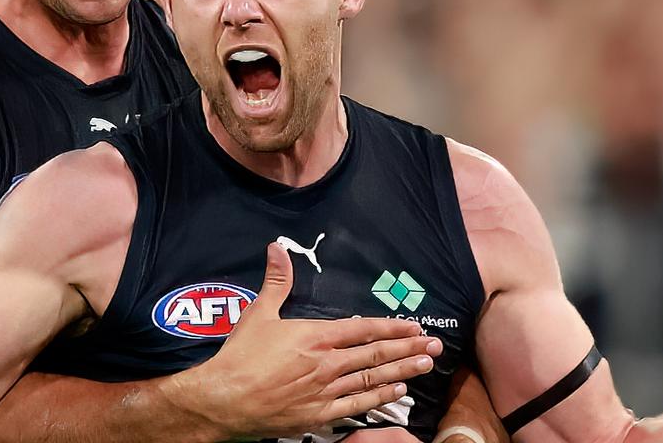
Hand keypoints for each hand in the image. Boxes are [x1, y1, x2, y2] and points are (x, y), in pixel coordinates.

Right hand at [172, 243, 441, 438]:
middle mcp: (328, 363)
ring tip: (425, 365)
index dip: (392, 327)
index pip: (363, 329)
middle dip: (408, 347)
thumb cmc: (241, 355)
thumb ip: (276, 281)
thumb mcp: (258, 312)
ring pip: (373, 380)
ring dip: (402, 371)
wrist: (227, 398)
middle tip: (435, 345)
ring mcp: (326, 391)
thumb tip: (277, 247)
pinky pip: (358, 406)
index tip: (415, 325)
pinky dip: (380, 399)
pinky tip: (397, 393)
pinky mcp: (320, 414)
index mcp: (315, 336)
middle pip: (376, 354)